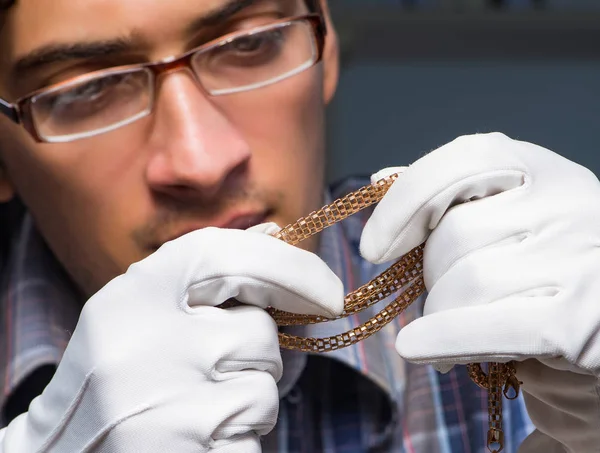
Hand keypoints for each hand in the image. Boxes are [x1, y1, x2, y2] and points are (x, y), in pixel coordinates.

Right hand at [0, 224, 343, 452]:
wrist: (68, 448)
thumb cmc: (115, 375)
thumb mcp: (140, 308)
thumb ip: (203, 272)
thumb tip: (276, 234)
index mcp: (133, 296)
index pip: (225, 254)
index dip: (289, 268)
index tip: (328, 293)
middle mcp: (148, 344)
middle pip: (256, 330)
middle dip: (254, 350)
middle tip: (212, 367)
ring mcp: (168, 401)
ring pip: (263, 386)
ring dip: (246, 395)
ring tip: (194, 406)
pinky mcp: (189, 447)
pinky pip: (254, 429)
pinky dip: (240, 432)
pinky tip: (198, 434)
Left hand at [360, 132, 599, 450]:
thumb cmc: (541, 270)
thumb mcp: (506, 219)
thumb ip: (446, 198)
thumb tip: (380, 179)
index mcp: (542, 170)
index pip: (462, 160)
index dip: (405, 201)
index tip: (373, 246)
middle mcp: (568, 203)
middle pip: (457, 233)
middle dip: (430, 275)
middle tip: (435, 299)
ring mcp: (579, 259)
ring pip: (468, 281)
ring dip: (440, 313)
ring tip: (447, 329)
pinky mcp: (579, 321)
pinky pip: (487, 326)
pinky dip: (441, 338)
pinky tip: (416, 349)